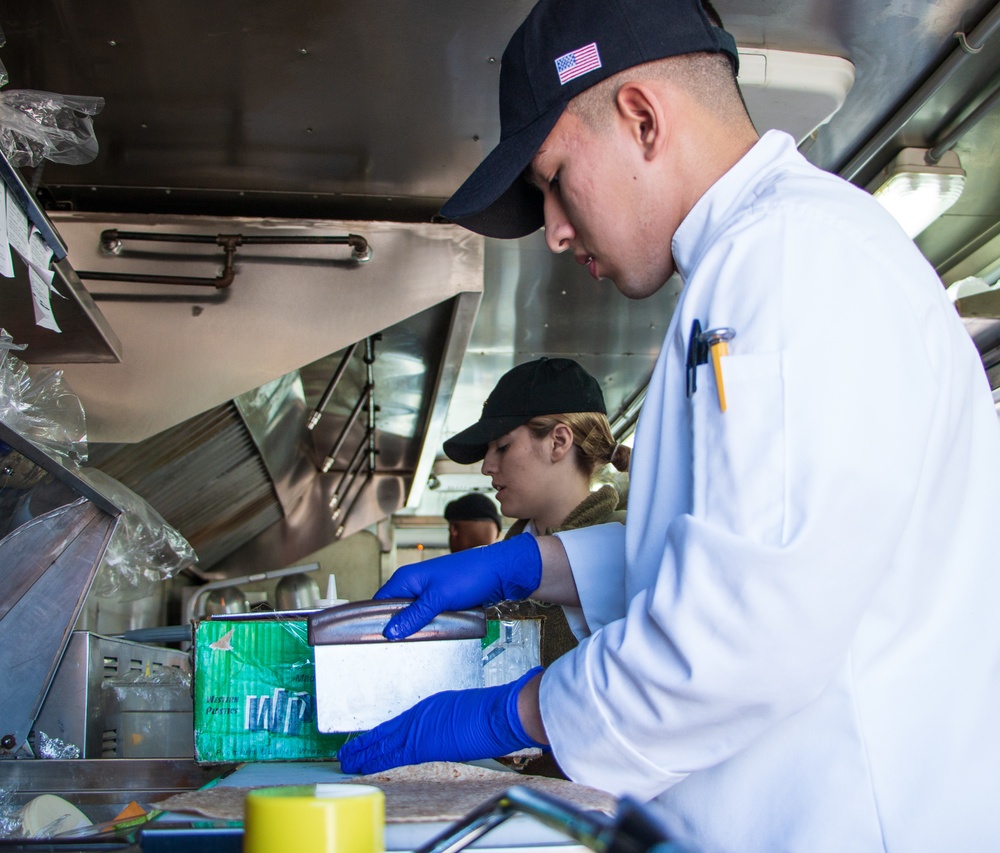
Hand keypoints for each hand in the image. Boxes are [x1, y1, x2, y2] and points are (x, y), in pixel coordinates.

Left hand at [337, 667, 544, 774]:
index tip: (369, 740)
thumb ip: (450, 724)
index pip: (399, 724)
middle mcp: (420, 716)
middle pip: (386, 732)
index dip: (382, 734)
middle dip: (366, 744)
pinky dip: (374, 759)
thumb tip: (448, 734)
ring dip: (364, 752)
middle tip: (348, 752)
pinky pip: (391, 754)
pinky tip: (362, 763)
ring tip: (347, 759)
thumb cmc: (490, 712)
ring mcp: (419, 728)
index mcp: (430, 708)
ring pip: (383, 743)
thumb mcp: (465, 712)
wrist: (497, 712)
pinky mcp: (421, 743)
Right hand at [376, 533, 541, 638]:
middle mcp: (414, 583)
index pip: (381, 601)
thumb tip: (390, 632)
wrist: (500, 571)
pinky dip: (430, 625)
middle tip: (398, 647)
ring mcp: (429, 592)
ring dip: (416, 627)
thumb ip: (413, 616)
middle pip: (396, 610)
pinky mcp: (442, 599)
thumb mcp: (438, 598)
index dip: (378, 620)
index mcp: (406, 578)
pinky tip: (432, 636)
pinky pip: (429, 615)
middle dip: (398, 627)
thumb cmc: (469, 576)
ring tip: (416, 644)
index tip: (377, 640)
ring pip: (414, 615)